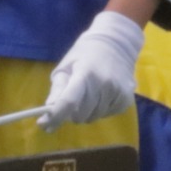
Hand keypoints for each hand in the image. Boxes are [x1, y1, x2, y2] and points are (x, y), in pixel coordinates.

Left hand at [41, 11, 143, 126]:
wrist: (117, 44)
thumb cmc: (85, 55)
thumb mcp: (66, 67)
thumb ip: (58, 89)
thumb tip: (48, 111)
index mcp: (85, 74)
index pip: (69, 102)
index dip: (55, 117)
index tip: (44, 125)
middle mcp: (104, 84)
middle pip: (80, 115)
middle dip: (72, 114)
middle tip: (72, 102)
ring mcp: (118, 92)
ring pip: (93, 117)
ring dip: (87, 112)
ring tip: (90, 95)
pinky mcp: (126, 99)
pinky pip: (106, 115)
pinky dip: (100, 110)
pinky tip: (102, 96)